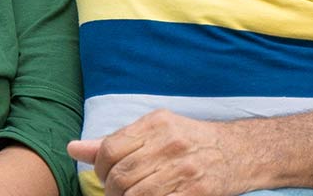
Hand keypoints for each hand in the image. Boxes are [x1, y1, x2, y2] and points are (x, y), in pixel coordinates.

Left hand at [68, 111, 242, 195]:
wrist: (239, 151)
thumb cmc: (189, 139)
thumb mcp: (153, 130)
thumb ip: (114, 141)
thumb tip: (72, 149)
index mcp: (155, 124)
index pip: (110, 149)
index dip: (99, 168)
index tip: (103, 176)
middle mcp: (170, 143)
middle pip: (121, 175)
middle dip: (111, 191)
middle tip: (114, 193)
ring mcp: (185, 169)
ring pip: (137, 195)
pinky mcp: (197, 192)